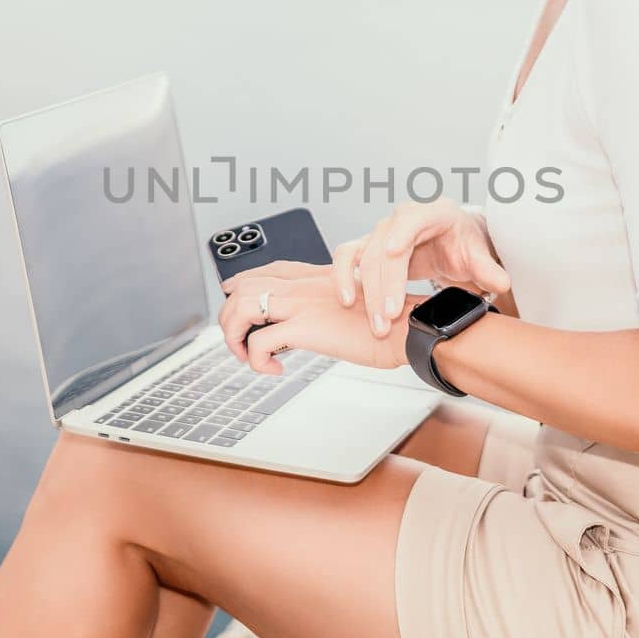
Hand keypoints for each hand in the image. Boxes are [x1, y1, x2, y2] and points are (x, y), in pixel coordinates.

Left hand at [217, 260, 423, 371]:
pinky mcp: (306, 327)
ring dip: (234, 334)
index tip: (232, 294)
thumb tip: (308, 326)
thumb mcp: (354, 305)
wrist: (408, 327)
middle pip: (245, 285)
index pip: (268, 269)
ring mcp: (303, 304)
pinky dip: (256, 360)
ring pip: (242, 307)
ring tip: (247, 355)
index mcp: (317, 276)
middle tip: (238, 339)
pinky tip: (274, 368)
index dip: (243, 280)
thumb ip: (327, 307)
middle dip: (230, 314)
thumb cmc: (390, 323)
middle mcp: (305, 285)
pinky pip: (259, 343)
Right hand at [332, 198, 509, 338]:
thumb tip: (500, 282)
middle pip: (385, 248)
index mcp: (433, 213)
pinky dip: (343, 276)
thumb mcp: (478, 255)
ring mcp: (382, 232)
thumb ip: (488, 269)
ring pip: (363, 256)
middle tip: (389, 317)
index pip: (413, 219)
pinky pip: (347, 257)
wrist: (453, 242)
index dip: (402, 233)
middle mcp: (402, 219)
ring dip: (365, 290)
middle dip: (385, 285)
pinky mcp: (368, 247)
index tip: (395, 252)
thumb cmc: (464, 244)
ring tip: (375, 321)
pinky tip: (347, 300)